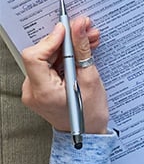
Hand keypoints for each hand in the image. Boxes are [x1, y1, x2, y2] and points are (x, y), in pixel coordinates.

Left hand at [21, 17, 108, 134]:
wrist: (89, 135)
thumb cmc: (90, 116)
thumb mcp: (90, 81)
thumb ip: (81, 51)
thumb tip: (78, 28)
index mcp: (44, 92)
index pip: (35, 56)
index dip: (50, 40)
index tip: (66, 30)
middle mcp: (32, 91)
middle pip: (41, 55)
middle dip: (64, 42)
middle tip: (84, 32)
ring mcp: (33, 90)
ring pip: (46, 59)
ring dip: (66, 49)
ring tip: (87, 43)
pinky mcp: (38, 88)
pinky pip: (47, 67)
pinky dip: (62, 59)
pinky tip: (77, 56)